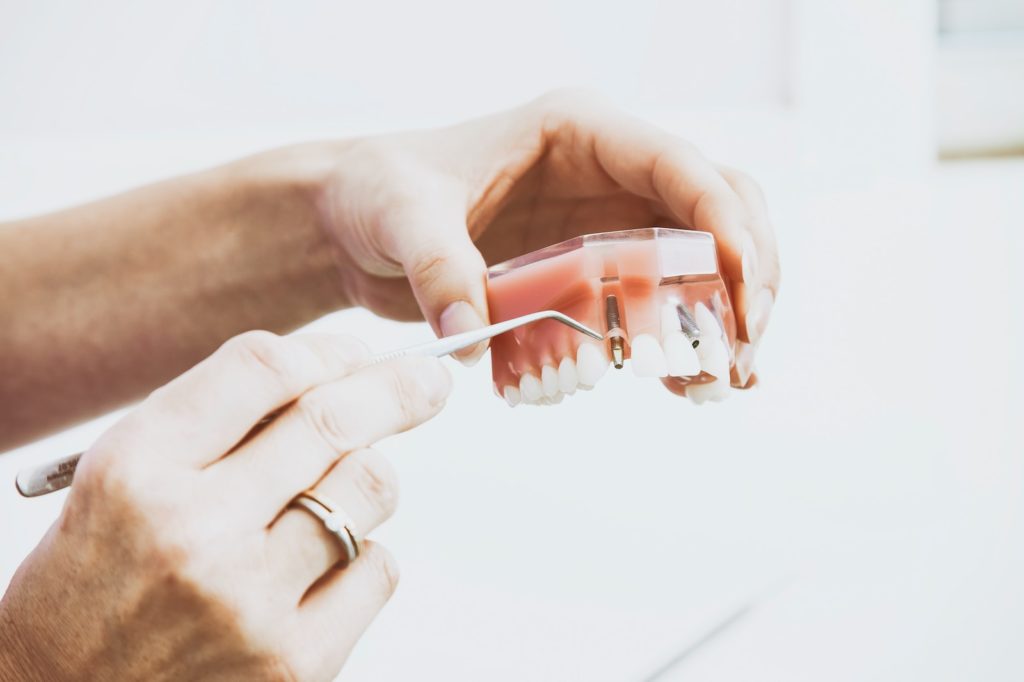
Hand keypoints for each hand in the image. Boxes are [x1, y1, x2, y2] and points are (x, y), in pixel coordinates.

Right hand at [0, 332, 450, 680]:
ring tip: (332, 497)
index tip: (357, 354)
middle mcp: (193, 531)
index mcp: (139, 469)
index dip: (327, 351)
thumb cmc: (97, 580)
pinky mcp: (294, 662)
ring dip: (366, 480)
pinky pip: (379, 568)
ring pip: (370, 488)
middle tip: (428, 381)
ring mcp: (249, 601)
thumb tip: (336, 372)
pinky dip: (364, 556)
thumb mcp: (124, 477)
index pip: (262, 369)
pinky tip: (320, 570)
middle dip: (397, 389)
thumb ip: (217, 421)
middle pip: (332, 421)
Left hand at [314, 90, 778, 384]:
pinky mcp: (593, 272)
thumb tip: (471, 335)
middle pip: (719, 210)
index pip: (680, 167)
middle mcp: (609, 174)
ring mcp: (607, 224)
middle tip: (739, 352)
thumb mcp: (401, 216)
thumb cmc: (378, 192)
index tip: (741, 292)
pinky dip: (684, 340)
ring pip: (704, 259)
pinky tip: (688, 386)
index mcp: (580, 134)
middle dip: (745, 277)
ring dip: (725, 318)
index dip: (725, 224)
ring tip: (725, 381)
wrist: (354, 224)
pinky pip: (660, 301)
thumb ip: (437, 267)